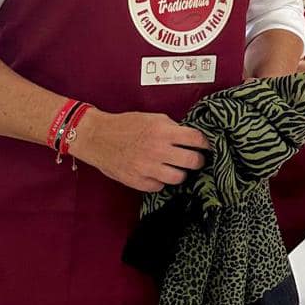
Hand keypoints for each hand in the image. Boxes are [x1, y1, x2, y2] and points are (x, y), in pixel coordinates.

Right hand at [69, 110, 208, 192]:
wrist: (97, 137)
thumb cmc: (126, 125)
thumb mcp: (153, 118)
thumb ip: (173, 128)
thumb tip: (191, 138)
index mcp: (163, 132)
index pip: (197, 140)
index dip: (206, 144)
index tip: (207, 147)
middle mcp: (157, 151)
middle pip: (193, 162)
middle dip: (197, 160)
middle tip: (195, 159)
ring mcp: (147, 168)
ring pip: (179, 178)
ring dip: (180, 173)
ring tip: (175, 167)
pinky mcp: (137, 181)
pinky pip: (160, 186)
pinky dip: (160, 181)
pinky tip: (156, 173)